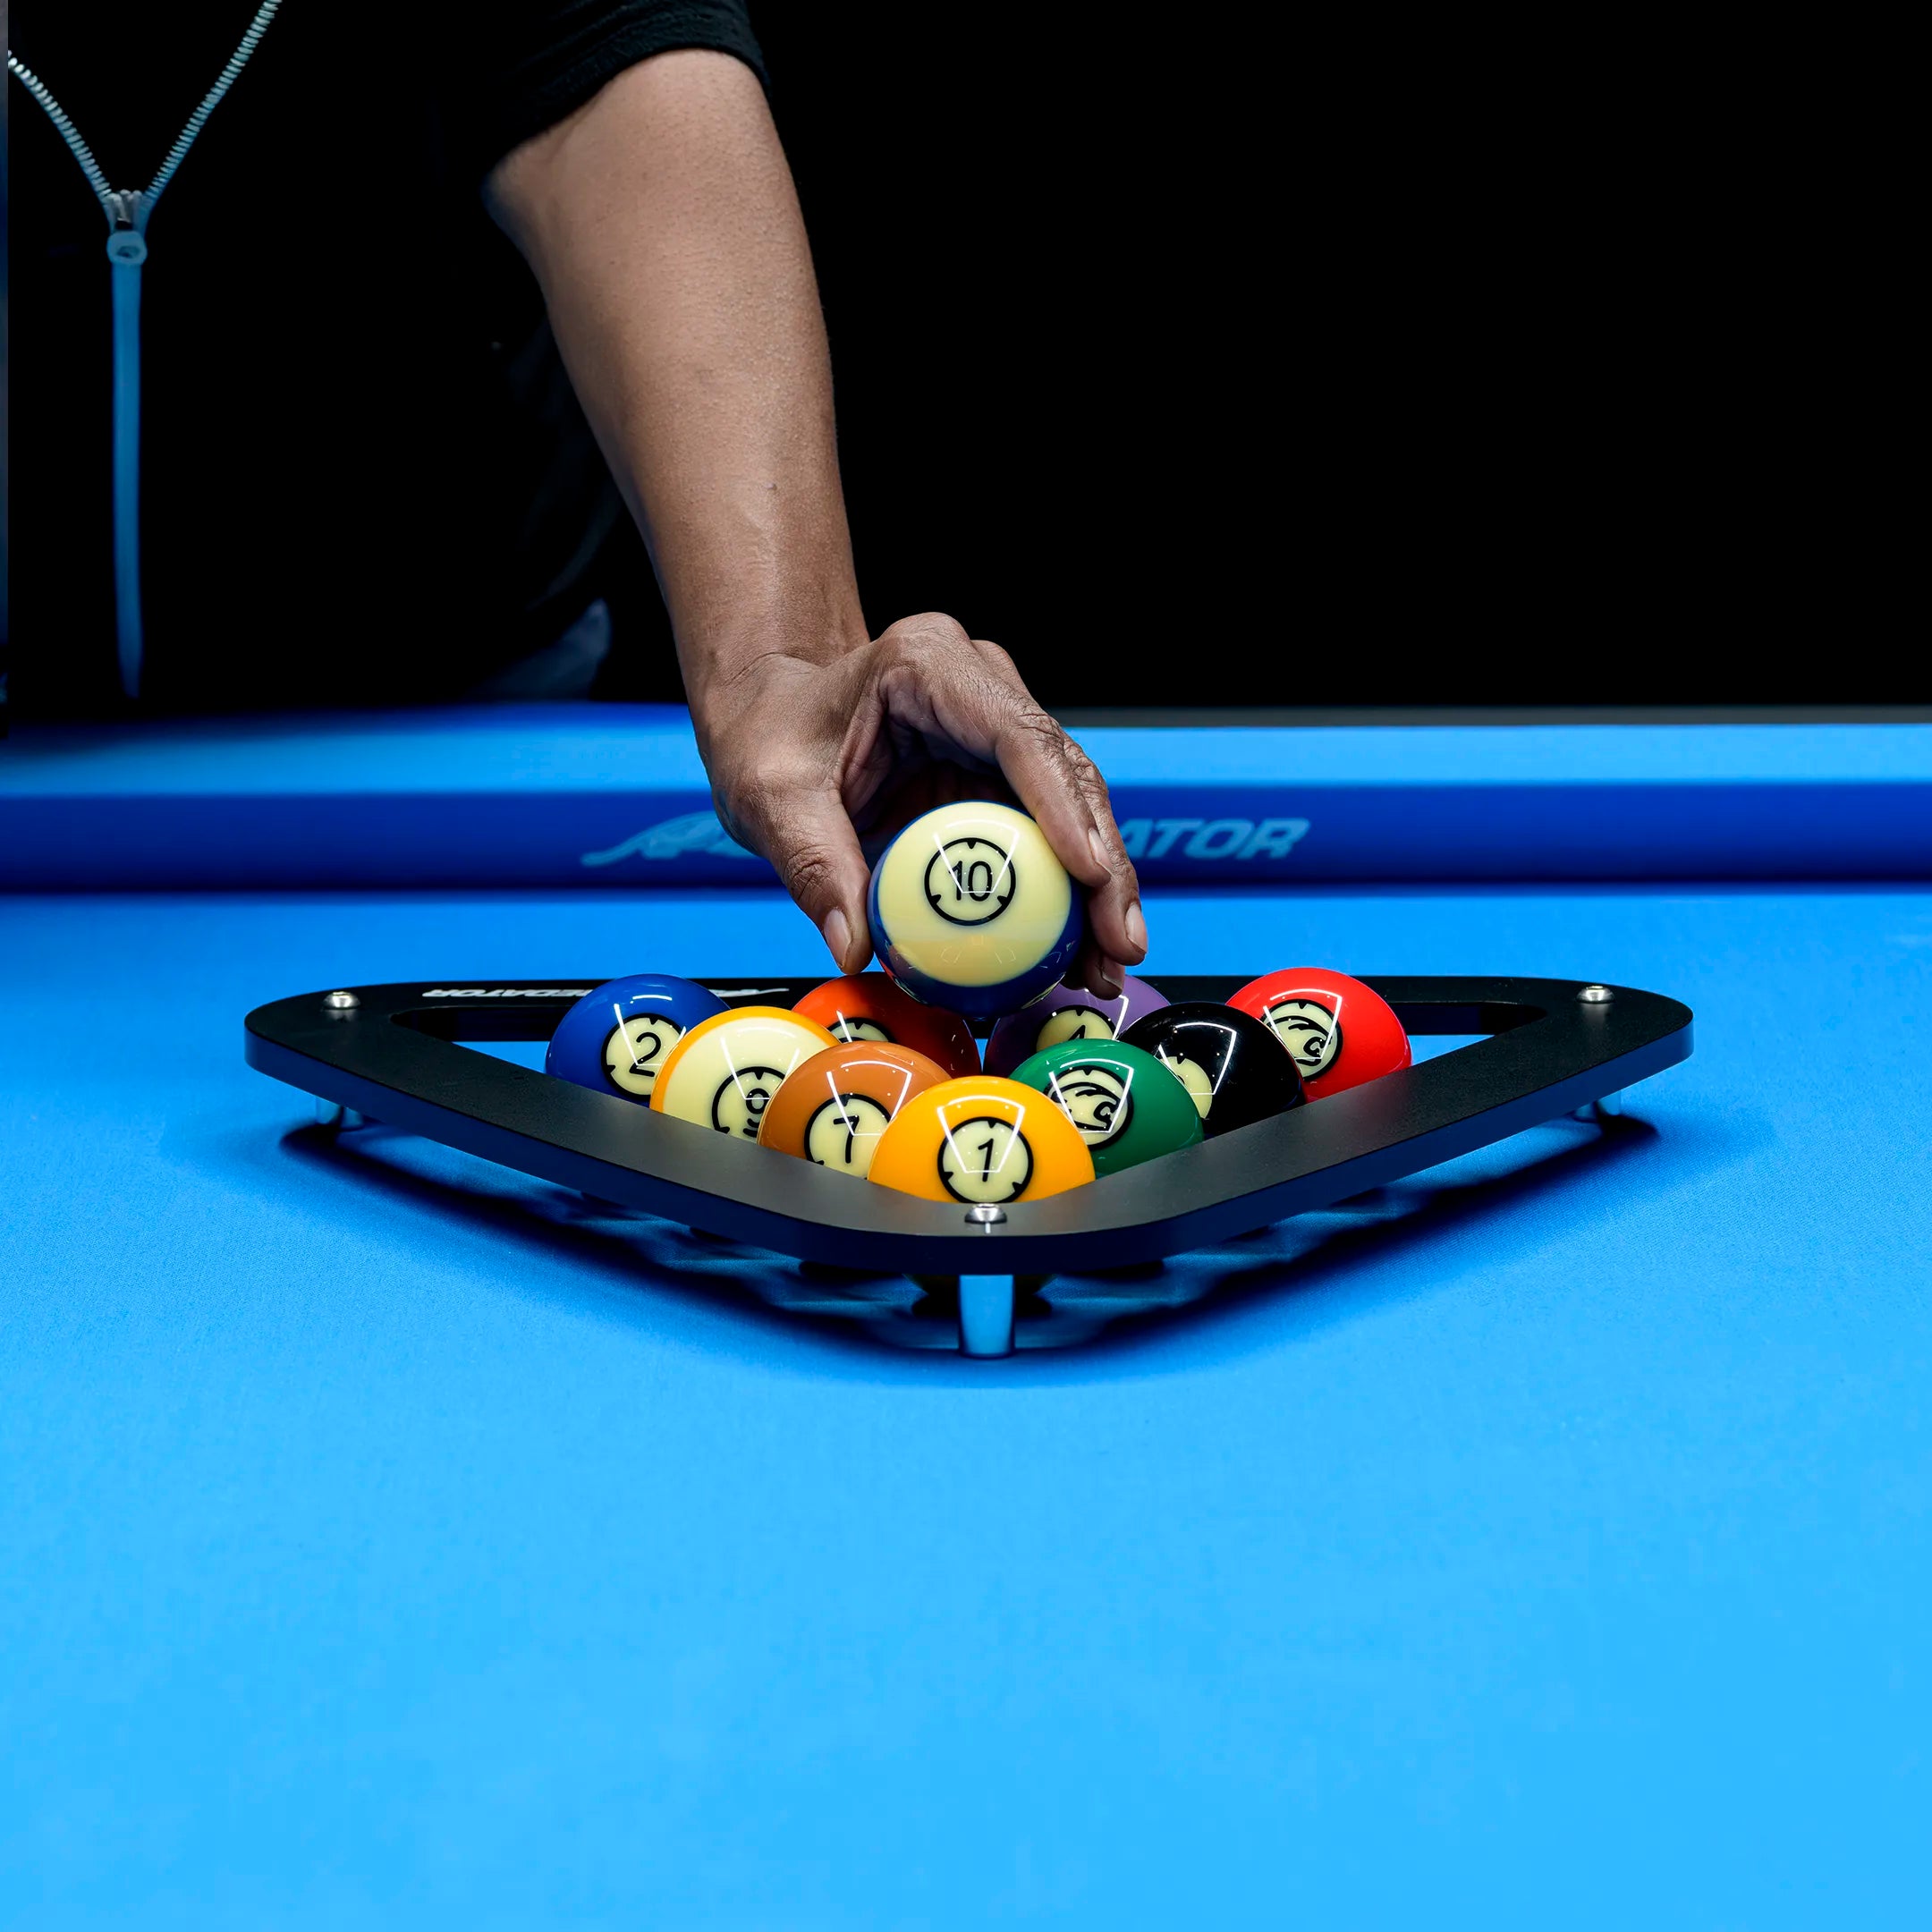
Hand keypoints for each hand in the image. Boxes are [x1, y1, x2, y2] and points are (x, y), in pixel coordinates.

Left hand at [692, 613, 1148, 995]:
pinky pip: (1044, 839)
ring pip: (1072, 812)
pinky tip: (1076, 956)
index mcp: (928, 665)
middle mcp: (981, 688)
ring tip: (1104, 968)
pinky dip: (1062, 897)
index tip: (1090, 874)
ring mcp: (996, 733)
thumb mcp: (771, 799)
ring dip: (1096, 893)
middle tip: (1119, 944)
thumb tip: (856, 948)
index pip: (1018, 735)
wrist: (768, 713)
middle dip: (1103, 867)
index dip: (1063, 807)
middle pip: (1066, 777)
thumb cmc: (768, 735)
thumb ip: (814, 867)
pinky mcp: (998, 778)